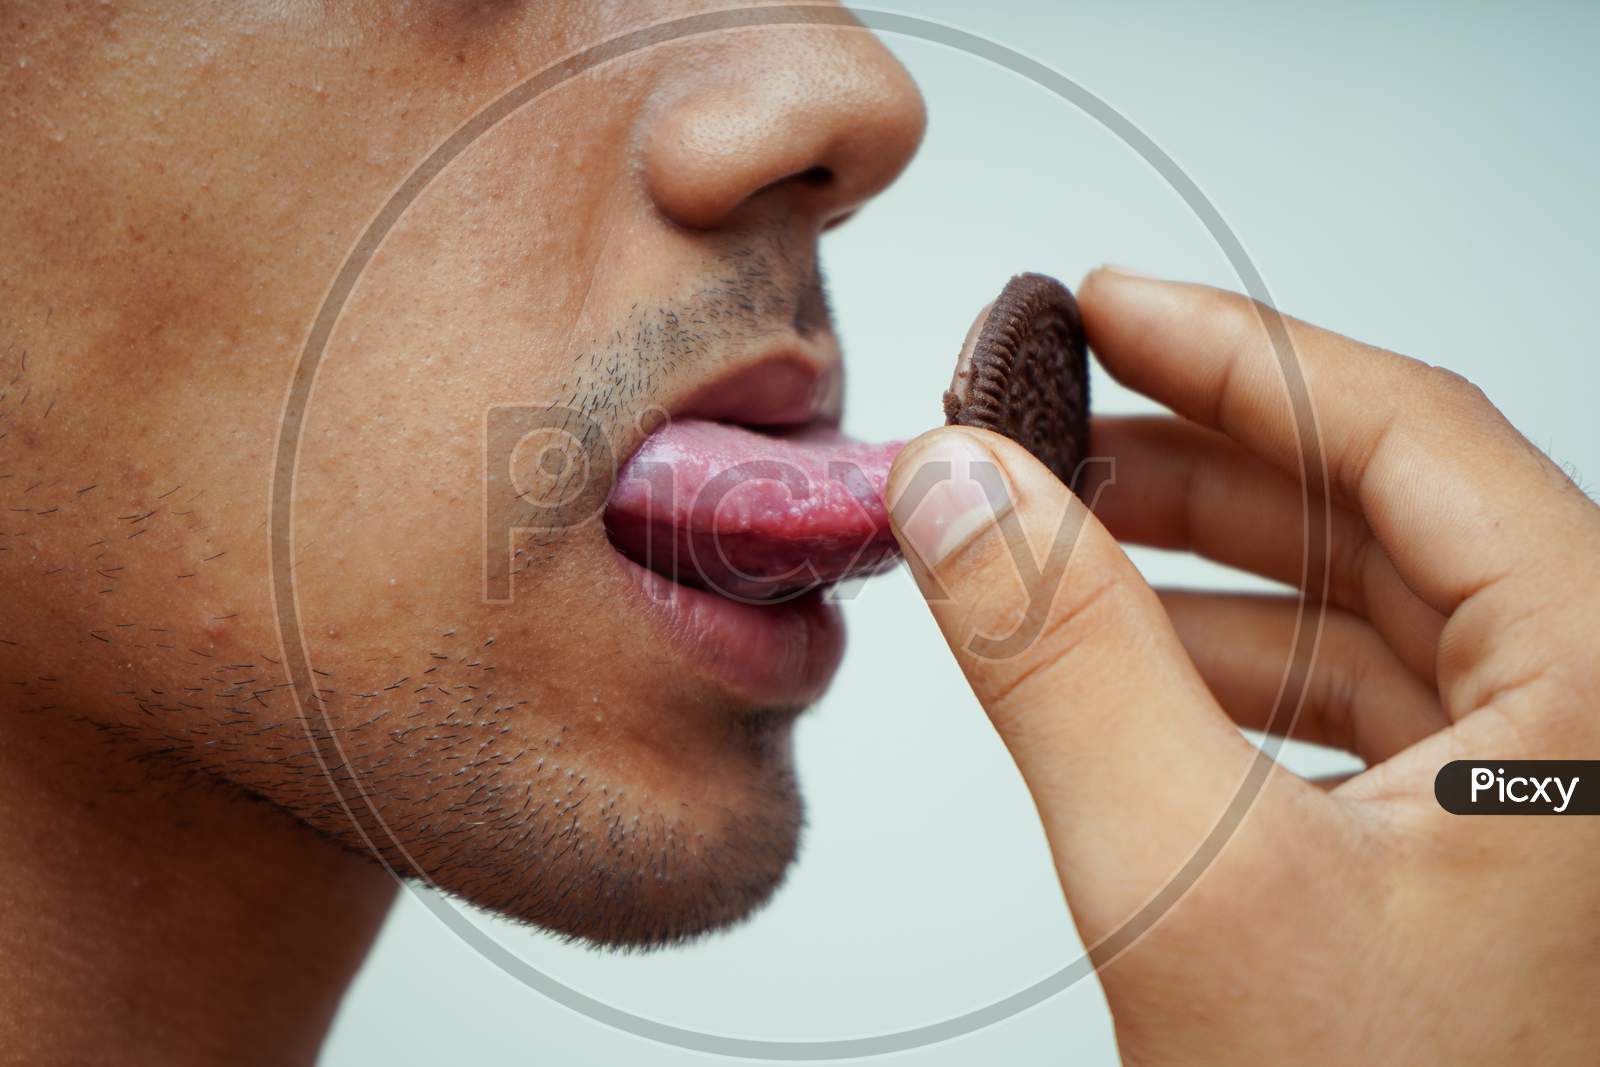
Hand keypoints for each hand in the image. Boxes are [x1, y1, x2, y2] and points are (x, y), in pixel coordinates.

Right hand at [885, 267, 1599, 1063]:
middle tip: (1042, 419)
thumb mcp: (1193, 888)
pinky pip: (1346, 701)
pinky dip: (1219, 660)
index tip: (1101, 302)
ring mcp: (1550, 784)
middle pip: (1381, 507)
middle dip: (1192, 454)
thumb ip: (1061, 660)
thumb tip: (954, 489)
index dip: (1235, 349)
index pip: (1411, 435)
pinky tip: (1115, 656)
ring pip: (1358, 605)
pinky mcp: (1480, 847)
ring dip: (1192, 558)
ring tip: (1046, 529)